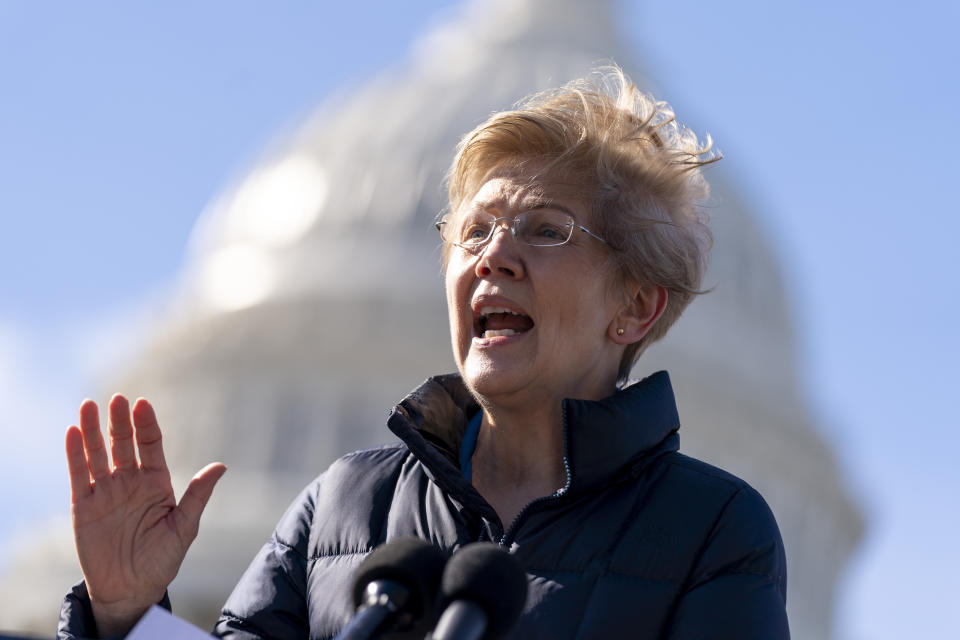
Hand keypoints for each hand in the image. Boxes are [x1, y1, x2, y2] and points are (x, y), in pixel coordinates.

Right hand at [65, 394, 225, 636]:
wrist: (132, 590)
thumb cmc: (162, 559)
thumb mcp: (184, 526)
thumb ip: (197, 495)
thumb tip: (220, 465)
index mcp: (156, 482)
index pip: (151, 445)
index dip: (146, 425)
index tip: (143, 404)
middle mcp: (130, 481)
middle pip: (123, 444)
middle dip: (120, 421)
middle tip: (118, 398)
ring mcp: (106, 492)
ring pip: (98, 454)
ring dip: (92, 431)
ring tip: (88, 405)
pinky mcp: (83, 506)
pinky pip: (79, 475)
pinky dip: (75, 454)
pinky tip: (72, 433)